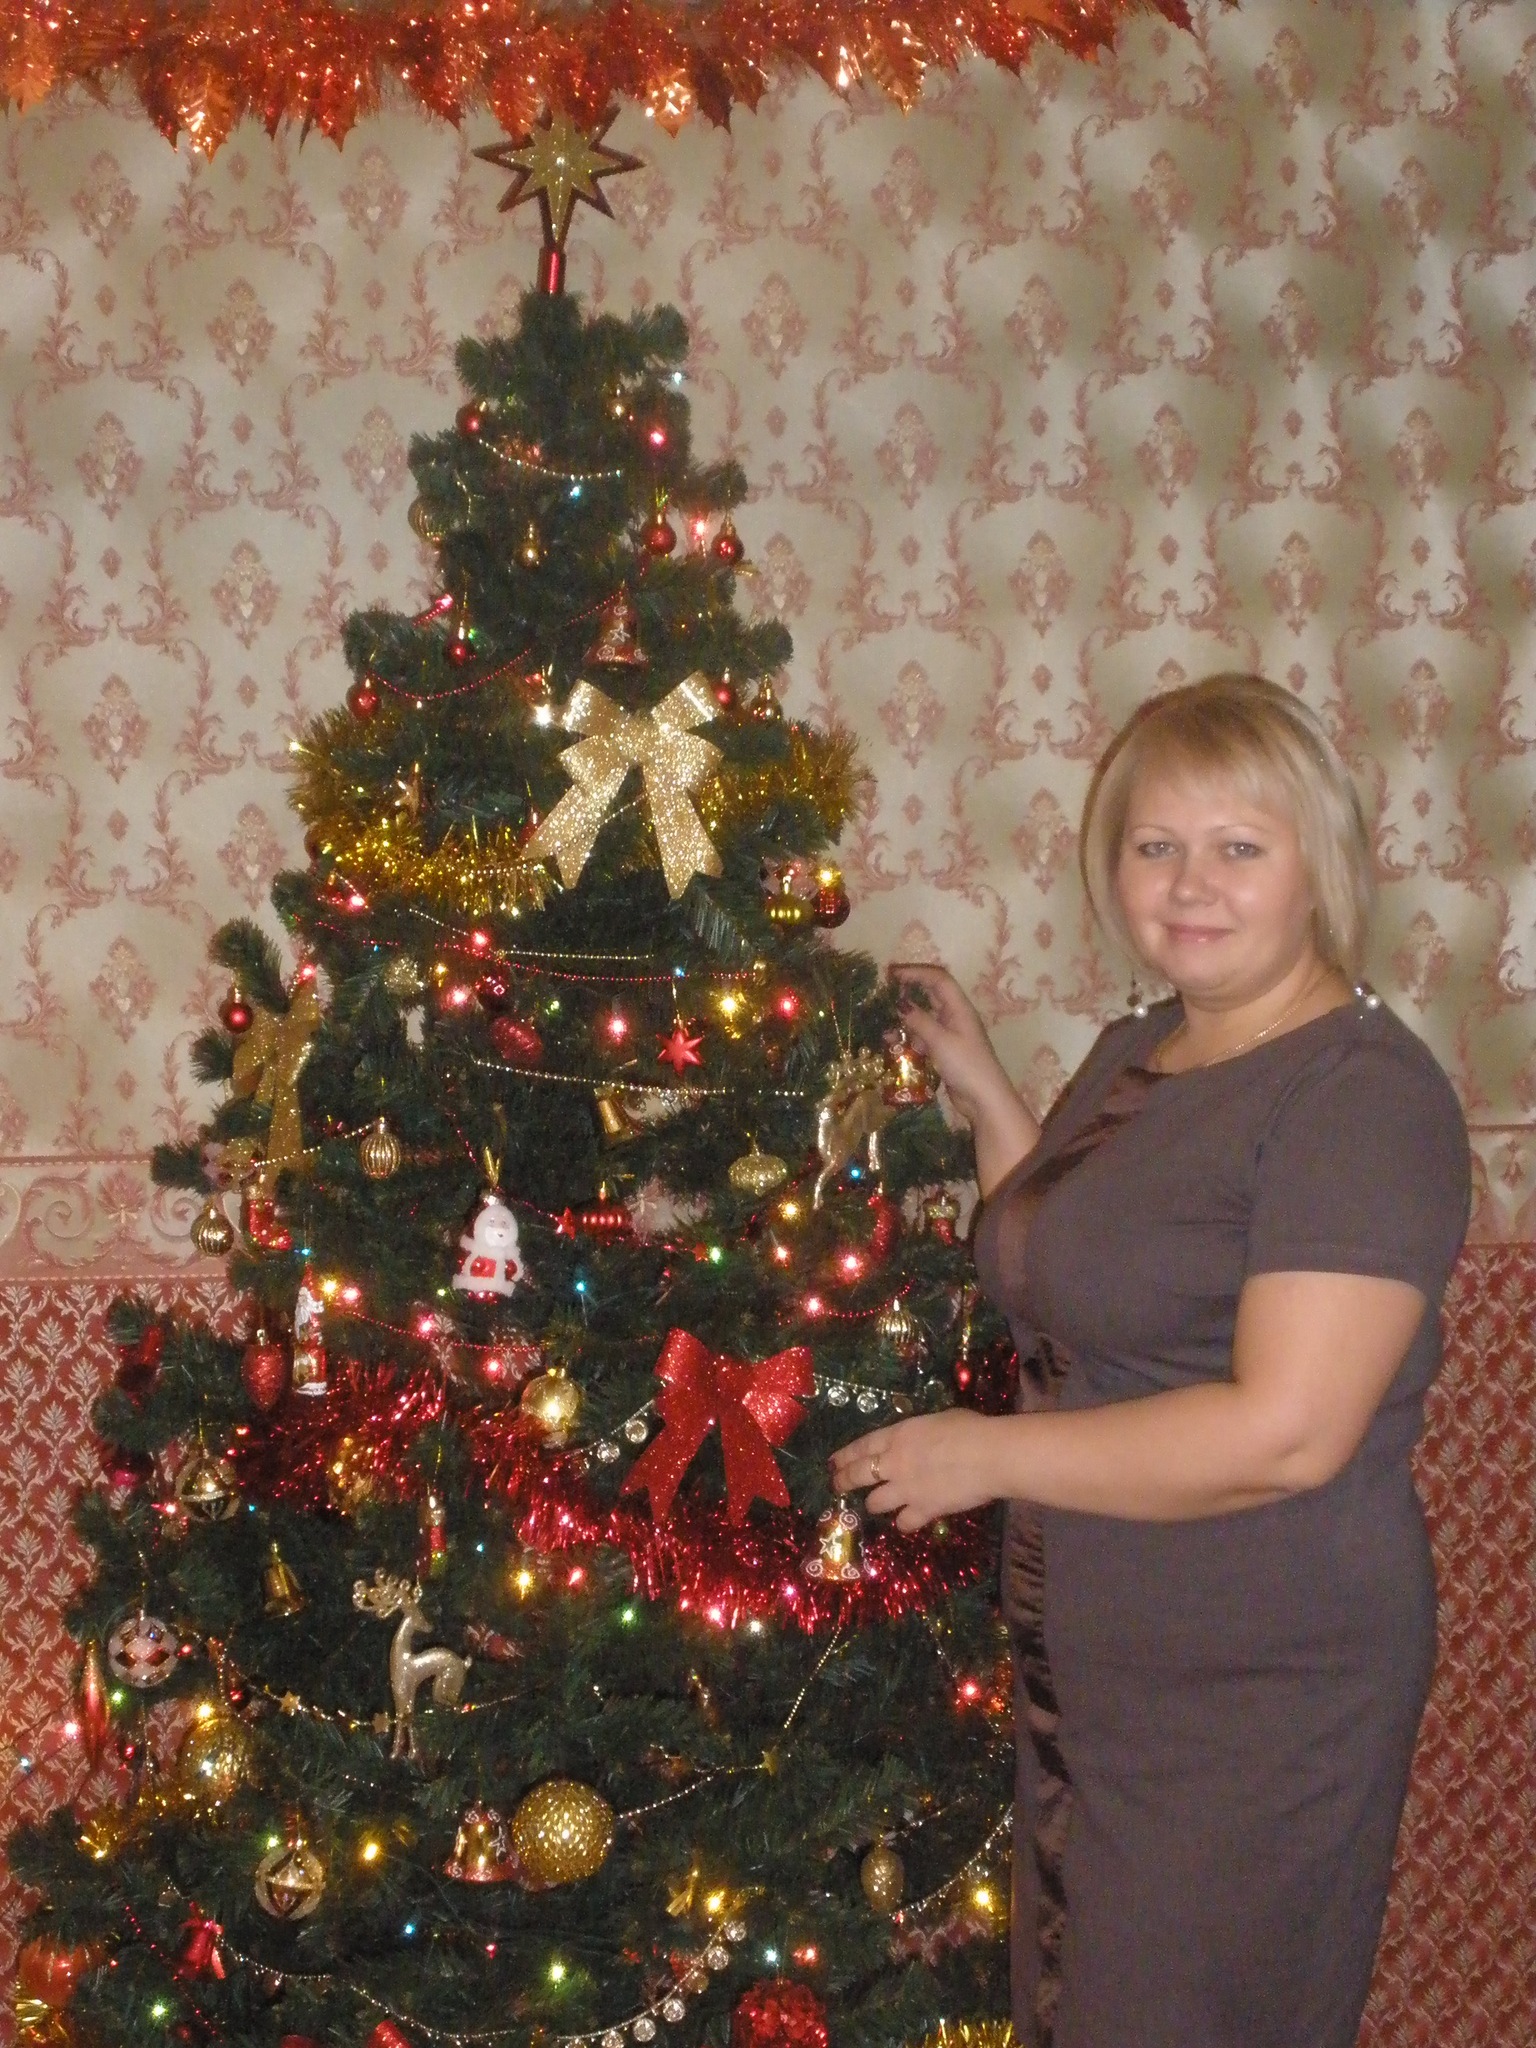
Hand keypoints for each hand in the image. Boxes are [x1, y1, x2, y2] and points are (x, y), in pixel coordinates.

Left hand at [828, 1412, 1001, 1530]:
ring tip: (875, 1505)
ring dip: (874, 1504)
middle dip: (843, 1481)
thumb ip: (921, 1433)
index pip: (861, 1447)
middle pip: (858, 1475)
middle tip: (836, 1486)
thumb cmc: (970, 1429)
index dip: (844, 1456)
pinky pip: (903, 1523)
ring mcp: (906, 1489)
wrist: (989, 1455)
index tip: (832, 1464)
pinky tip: (907, 1521)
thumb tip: (922, 1439)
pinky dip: (904, 1522)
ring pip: (874, 1503)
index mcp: (898, 1436)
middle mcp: (894, 1463)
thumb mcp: (937, 1421)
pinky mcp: (923, 1510)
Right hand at [887, 963, 1005, 1125]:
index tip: (892, 974)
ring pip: (926, 1017)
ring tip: (886, 1026)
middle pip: (932, 994)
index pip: (938, 979)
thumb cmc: (965, 1065)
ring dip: (907, 1019)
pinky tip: (896, 1045)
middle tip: (885, 991)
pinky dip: (911, 1038)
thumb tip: (901, 1005)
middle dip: (910, 991)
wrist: (984, 1099)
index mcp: (959, 1008)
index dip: (916, 972)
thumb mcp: (940, 1041)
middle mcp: (956, 1016)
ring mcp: (951, 1034)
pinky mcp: (946, 1051)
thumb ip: (919, 1021)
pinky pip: (925, 1037)